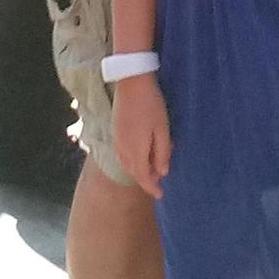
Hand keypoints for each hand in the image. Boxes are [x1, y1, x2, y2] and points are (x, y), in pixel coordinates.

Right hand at [111, 75, 170, 198]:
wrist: (131, 83)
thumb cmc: (151, 105)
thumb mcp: (163, 129)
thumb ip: (162, 152)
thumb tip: (162, 172)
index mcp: (136, 151)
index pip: (143, 177)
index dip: (152, 187)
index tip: (161, 195)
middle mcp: (123, 149)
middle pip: (133, 172)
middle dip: (146, 179)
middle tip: (160, 180)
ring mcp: (117, 140)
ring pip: (127, 164)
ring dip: (139, 169)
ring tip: (153, 167)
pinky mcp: (115, 132)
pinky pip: (122, 154)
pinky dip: (132, 160)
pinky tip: (140, 154)